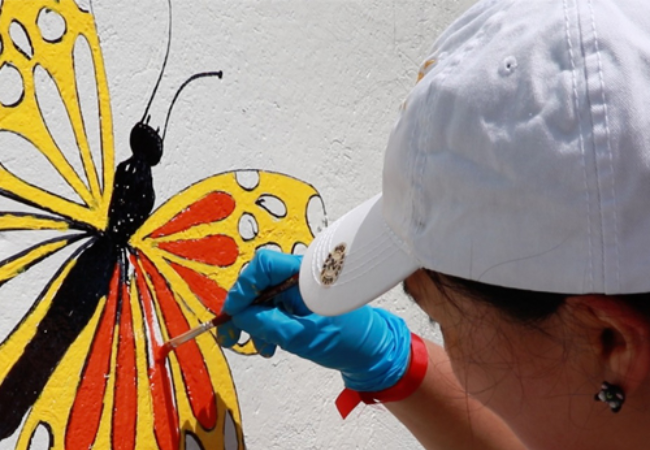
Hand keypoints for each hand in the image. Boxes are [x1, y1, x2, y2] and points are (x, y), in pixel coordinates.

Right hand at [217, 249, 411, 391]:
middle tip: (231, 336)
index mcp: (306, 274)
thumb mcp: (303, 336)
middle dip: (244, 310)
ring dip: (254, 323)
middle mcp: (299, 276)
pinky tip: (269, 345)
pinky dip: (265, 326)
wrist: (370, 351)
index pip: (264, 265)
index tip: (233, 314)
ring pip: (262, 297)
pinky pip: (272, 308)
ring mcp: (298, 289)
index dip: (243, 287)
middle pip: (258, 281)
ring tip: (261, 348)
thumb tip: (239, 317)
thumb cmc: (347, 339)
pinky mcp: (297, 302)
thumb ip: (269, 324)